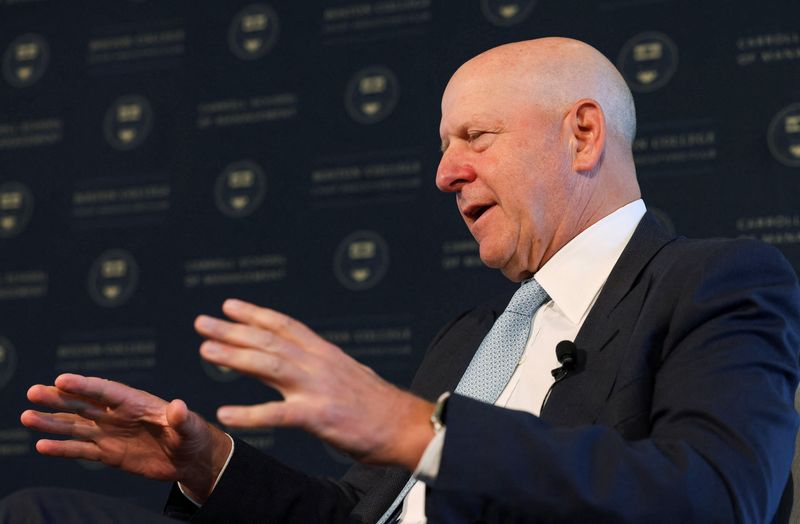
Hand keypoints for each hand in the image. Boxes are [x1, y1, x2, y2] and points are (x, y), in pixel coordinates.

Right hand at [21, 374, 231, 501]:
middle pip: (83, 404)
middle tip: (33, 392)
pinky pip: (81, 450)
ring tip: (26, 417)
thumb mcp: (190, 427)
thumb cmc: (192, 435)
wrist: (190, 458)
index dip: (84, 385)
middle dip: (59, 398)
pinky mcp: (108, 453)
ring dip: (52, 422)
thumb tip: (178, 406)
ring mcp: (110, 433)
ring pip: (76, 426)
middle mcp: (118, 415)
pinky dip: (61, 448)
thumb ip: (181, 418)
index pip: (106, 391)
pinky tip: (41, 445)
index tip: (62, 379)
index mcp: (136, 402)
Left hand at [196, 299, 434, 469]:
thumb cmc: (376, 405)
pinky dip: (249, 413)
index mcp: (326, 353)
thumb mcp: (347, 374)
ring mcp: (318, 388)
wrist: (406, 426)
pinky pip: (278, 414)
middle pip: (270, 341)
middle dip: (233, 330)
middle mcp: (319, 363)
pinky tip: (226, 413)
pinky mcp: (319, 416)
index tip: (229, 306)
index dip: (255, 314)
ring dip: (235, 357)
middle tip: (202, 322)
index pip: (285, 326)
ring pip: (269, 366)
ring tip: (205, 351)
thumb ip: (319, 366)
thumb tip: (295, 360)